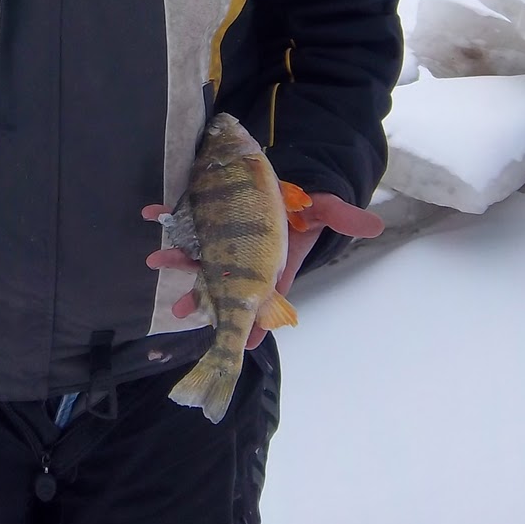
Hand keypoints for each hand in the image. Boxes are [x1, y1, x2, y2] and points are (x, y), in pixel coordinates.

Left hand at [142, 191, 383, 350]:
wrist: (288, 180)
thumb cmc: (305, 207)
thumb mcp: (325, 211)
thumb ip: (343, 216)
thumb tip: (375, 225)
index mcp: (272, 266)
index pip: (264, 302)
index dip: (255, 322)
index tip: (244, 343)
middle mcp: (243, 258)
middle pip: (221, 285)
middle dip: (202, 298)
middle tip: (185, 311)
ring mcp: (223, 239)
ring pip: (197, 256)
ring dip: (177, 259)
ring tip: (155, 262)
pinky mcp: (209, 215)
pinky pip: (185, 218)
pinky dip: (166, 215)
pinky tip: (149, 213)